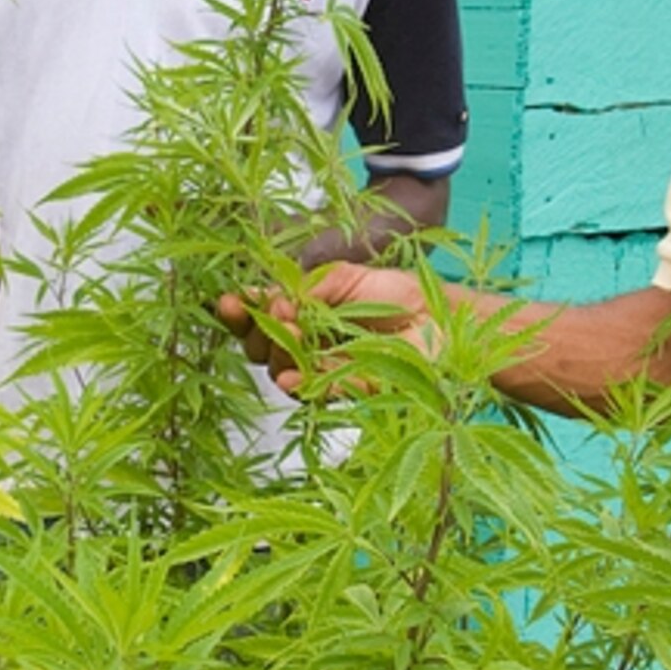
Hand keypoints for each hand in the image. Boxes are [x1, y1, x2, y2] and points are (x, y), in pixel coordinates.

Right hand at [212, 263, 426, 393]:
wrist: (440, 317)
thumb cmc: (397, 294)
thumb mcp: (344, 277)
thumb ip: (307, 288)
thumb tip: (273, 303)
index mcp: (303, 313)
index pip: (260, 317)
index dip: (241, 312)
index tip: (230, 303)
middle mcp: (307, 343)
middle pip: (260, 347)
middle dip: (256, 331)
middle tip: (273, 316)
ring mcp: (323, 368)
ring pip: (280, 370)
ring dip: (276, 353)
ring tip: (288, 332)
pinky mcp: (346, 390)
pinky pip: (315, 392)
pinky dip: (298, 385)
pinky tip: (288, 376)